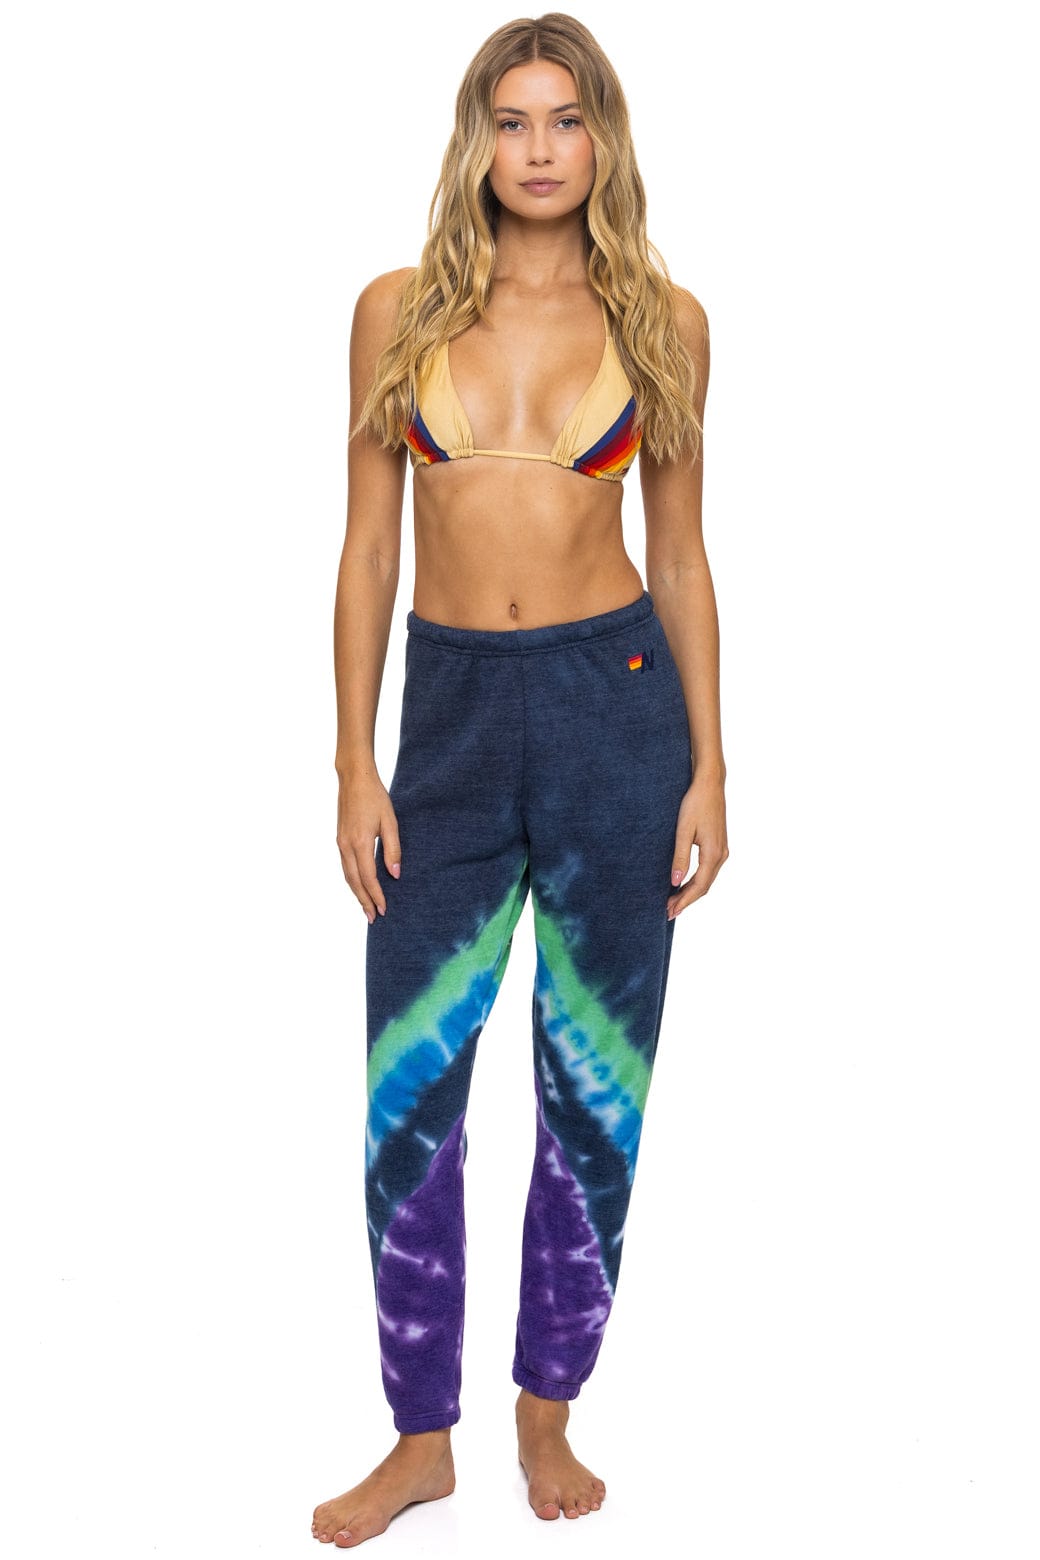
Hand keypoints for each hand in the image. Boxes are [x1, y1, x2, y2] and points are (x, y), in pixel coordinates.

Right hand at [336, 770, 401, 923]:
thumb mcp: (390, 822)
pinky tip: (359, 886)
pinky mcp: (339, 840)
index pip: (368, 877)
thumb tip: (395, 875)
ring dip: (356, 893)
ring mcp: (340, 843)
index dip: (376, 895)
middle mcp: (346, 846)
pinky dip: (352, 880)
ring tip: (366, 907)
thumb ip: (393, 850)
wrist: (353, 779)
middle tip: (374, 918)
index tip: (384, 910)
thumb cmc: (375, 798)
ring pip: (347, 876)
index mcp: (360, 842)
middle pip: (354, 882)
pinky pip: (345, 866)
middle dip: (364, 901)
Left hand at [667, 774, 727, 918]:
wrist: (710, 784)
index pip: (698, 886)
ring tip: (674, 901)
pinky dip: (696, 881)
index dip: (684, 901)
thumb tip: (675, 882)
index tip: (670, 911)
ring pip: (707, 879)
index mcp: (713, 854)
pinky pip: (708, 870)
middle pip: (704, 886)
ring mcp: (722, 851)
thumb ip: (680, 857)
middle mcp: (721, 855)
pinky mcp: (719, 845)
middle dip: (686, 900)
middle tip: (668, 911)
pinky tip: (684, 884)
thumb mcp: (683, 830)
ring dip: (691, 892)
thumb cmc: (695, 804)